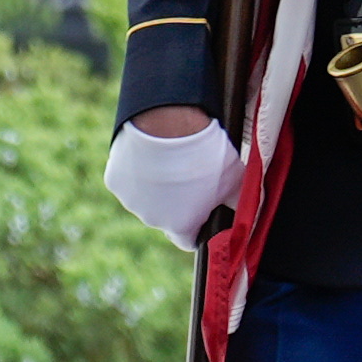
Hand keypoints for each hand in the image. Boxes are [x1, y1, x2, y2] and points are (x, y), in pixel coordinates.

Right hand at [107, 112, 237, 243]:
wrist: (168, 121)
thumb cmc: (203, 152)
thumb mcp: (234, 177)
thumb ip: (238, 201)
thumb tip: (248, 211)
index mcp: (181, 226)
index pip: (187, 240)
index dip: (196, 225)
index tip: (202, 207)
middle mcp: (153, 220)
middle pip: (166, 217)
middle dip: (175, 201)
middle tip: (187, 174)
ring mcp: (131, 200)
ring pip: (145, 198)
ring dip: (155, 186)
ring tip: (168, 159)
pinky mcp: (114, 179)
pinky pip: (128, 179)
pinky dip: (136, 170)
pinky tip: (149, 152)